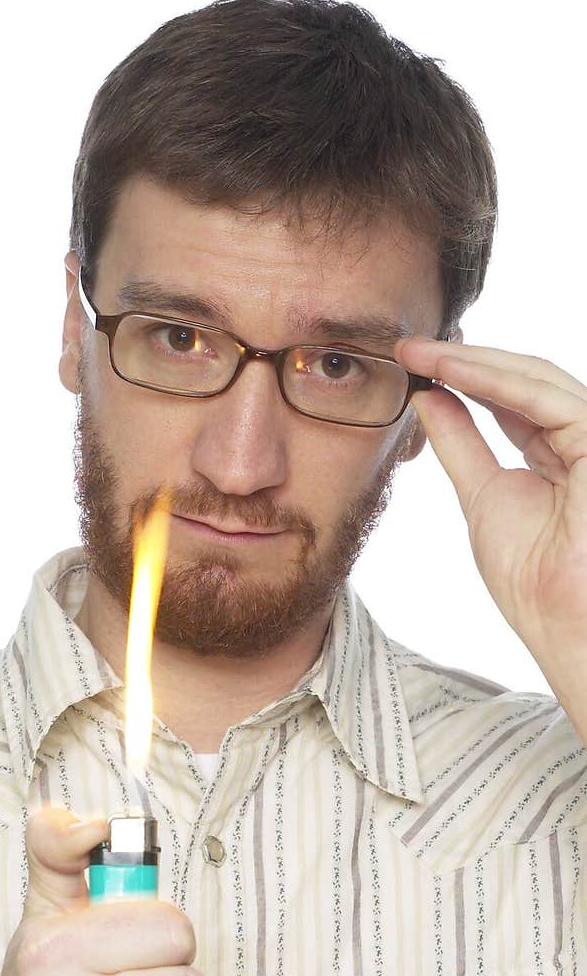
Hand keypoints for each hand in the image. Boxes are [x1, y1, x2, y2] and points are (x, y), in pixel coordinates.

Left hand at [394, 334, 586, 675]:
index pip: (512, 401)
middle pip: (524, 382)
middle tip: (407, 347)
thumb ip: (462, 443)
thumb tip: (429, 397)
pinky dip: (495, 381)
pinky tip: (450, 370)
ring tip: (419, 353)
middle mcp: (584, 441)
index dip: (462, 377)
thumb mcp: (483, 495)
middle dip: (463, 360)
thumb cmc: (536, 581)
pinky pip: (546, 398)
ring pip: (535, 380)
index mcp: (564, 454)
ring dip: (471, 362)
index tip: (410, 364)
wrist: (568, 629)